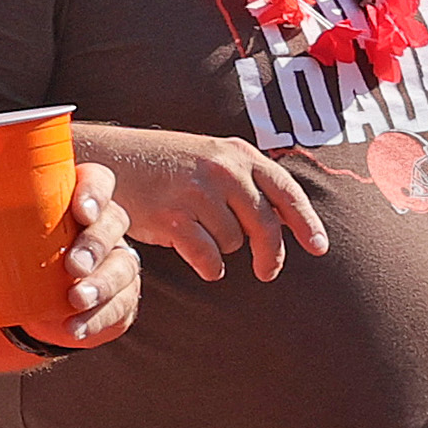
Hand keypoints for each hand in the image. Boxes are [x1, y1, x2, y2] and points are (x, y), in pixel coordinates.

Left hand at [29, 157, 138, 346]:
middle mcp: (103, 225)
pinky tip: (74, 327)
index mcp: (75, 199)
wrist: (45, 299)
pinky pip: (120, 304)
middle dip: (95, 244)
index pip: (98, 181)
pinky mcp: (122, 295)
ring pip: (123, 265)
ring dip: (101, 283)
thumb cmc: (25, 255)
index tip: (80, 211)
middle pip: (114, 222)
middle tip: (72, 265)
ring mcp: (117, 260)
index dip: (95, 192)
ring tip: (75, 299)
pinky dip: (96, 318)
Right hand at [84, 126, 329, 281]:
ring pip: (234, 243)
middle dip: (271, 255)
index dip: (307, 223)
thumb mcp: (210, 158)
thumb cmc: (163, 164)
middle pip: (267, 226)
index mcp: (238, 154)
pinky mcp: (173, 218)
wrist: (107, 160)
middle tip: (268, 273)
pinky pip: (209, 258)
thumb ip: (246, 181)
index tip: (319, 249)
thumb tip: (288, 219)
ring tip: (200, 236)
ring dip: (223, 249)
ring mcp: (198, 192)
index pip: (286, 191)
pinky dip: (209, 266)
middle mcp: (223, 170)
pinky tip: (201, 262)